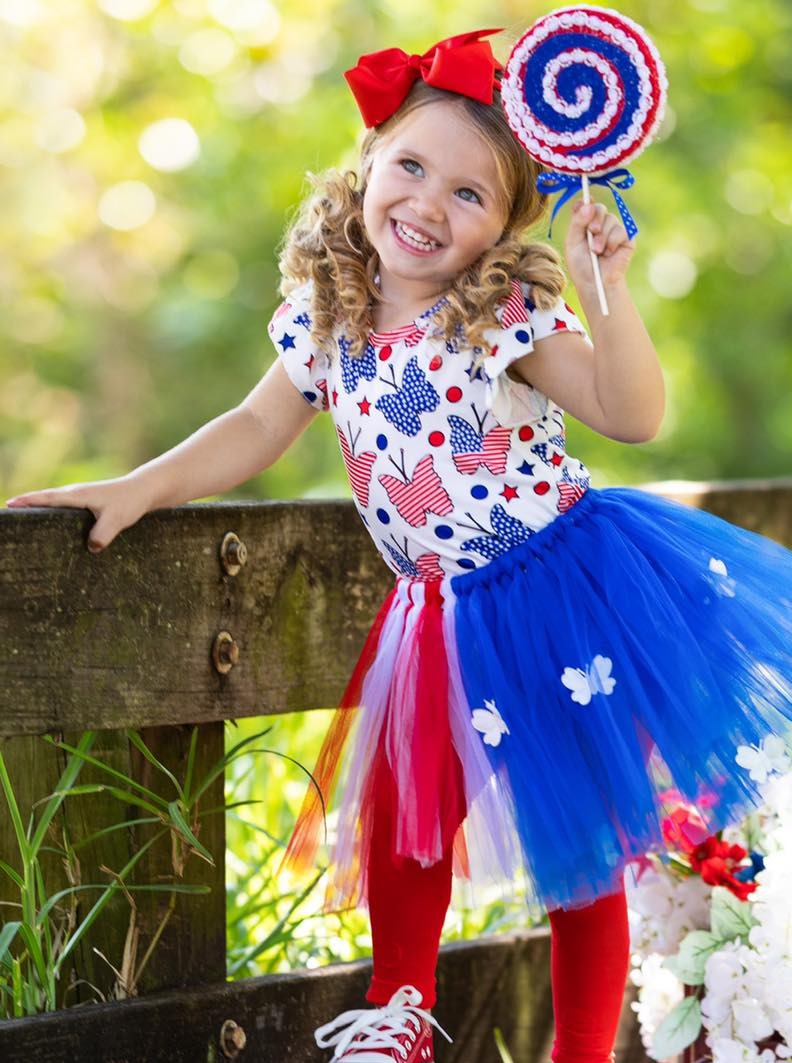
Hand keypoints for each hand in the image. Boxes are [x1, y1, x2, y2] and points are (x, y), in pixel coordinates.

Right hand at [5, 474, 149, 553]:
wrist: (142, 490)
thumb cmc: (129, 502)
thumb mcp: (117, 520)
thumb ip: (103, 534)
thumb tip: (91, 549)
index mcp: (77, 496)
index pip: (47, 499)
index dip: (28, 502)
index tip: (10, 504)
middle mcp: (74, 494)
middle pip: (44, 498)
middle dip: (25, 503)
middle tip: (7, 510)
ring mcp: (79, 498)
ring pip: (52, 502)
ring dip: (36, 506)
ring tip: (19, 516)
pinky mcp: (85, 503)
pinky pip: (62, 507)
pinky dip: (50, 510)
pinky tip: (46, 521)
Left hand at [564, 200, 634, 293]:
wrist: (596, 282)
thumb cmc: (581, 266)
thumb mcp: (572, 243)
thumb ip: (577, 222)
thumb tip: (588, 203)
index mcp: (585, 224)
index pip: (586, 205)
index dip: (585, 204)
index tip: (584, 209)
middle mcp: (600, 224)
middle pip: (599, 208)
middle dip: (595, 219)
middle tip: (592, 231)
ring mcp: (614, 230)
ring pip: (610, 219)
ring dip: (602, 236)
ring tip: (597, 252)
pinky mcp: (626, 238)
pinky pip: (621, 230)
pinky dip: (612, 242)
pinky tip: (609, 253)